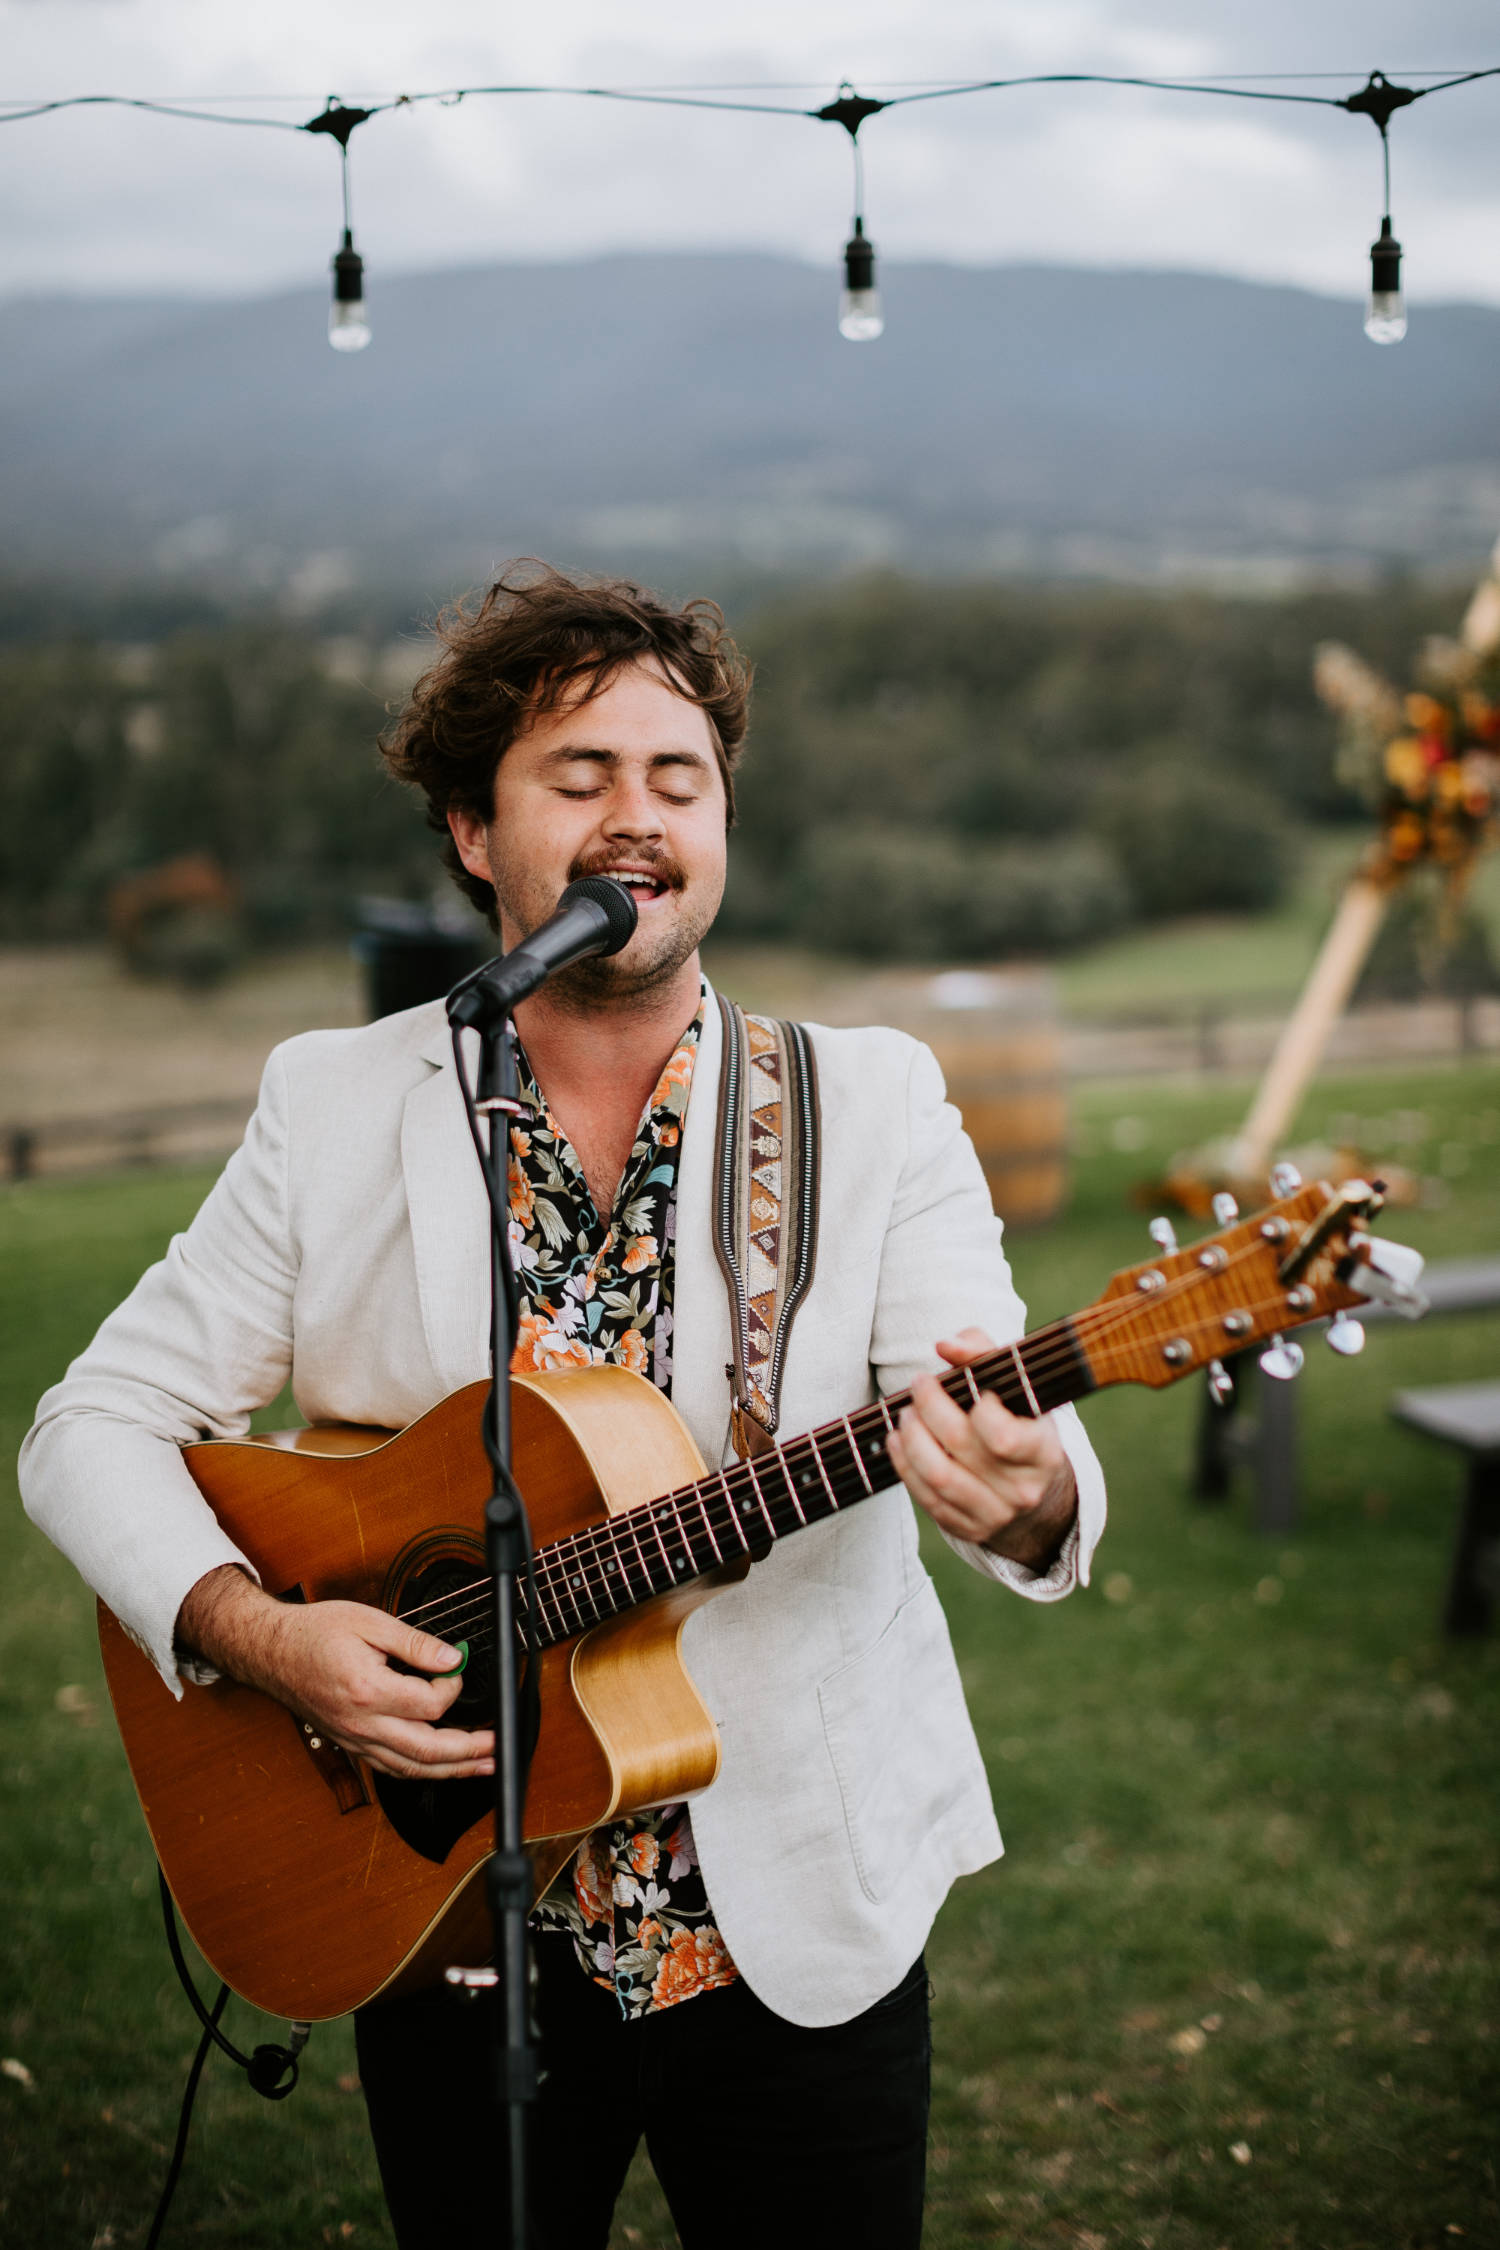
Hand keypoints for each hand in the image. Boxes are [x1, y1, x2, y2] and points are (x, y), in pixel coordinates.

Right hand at [175, 1565, 494, 1780]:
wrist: (272, 1652)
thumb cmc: (315, 1633)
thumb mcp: (369, 1622)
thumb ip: (414, 1643)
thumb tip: (452, 1657)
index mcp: (368, 1690)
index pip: (429, 1704)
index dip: (454, 1687)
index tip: (458, 1666)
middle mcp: (361, 1724)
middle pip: (426, 1751)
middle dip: (468, 1752)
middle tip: (496, 1747)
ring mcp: (355, 1740)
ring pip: (410, 1768)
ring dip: (451, 1770)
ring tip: (482, 1766)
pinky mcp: (351, 1745)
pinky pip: (390, 1767)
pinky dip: (420, 1771)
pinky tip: (440, 1767)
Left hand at [886, 1328, 1076, 1571]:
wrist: (1033, 1488)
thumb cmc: (1018, 1421)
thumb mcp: (1017, 1385)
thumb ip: (984, 1352)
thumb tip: (945, 1345)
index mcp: (1043, 1451)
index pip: (1004, 1435)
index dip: (978, 1406)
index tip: (962, 1381)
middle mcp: (1024, 1488)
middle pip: (961, 1445)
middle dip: (930, 1407)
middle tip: (919, 1384)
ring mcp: (997, 1514)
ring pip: (940, 1476)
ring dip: (912, 1439)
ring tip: (905, 1414)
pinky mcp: (969, 1528)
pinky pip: (928, 1499)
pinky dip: (905, 1466)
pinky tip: (897, 1441)